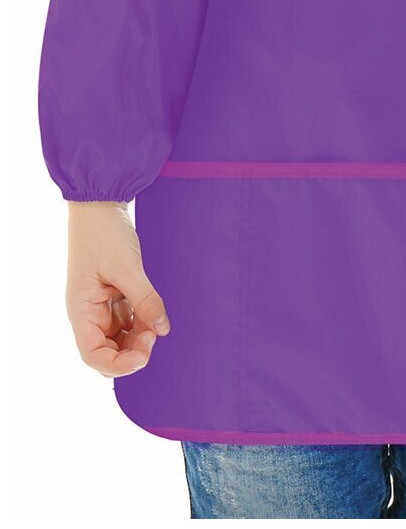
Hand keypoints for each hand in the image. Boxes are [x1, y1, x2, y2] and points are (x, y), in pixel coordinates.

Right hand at [65, 200, 170, 376]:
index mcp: (81, 311)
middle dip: (132, 351)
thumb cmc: (103, 232)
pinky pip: (128, 319)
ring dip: (139, 336)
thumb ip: (144, 299)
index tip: (143, 355)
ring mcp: (101, 305)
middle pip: (108, 351)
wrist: (100, 202)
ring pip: (120, 337)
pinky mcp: (114, 294)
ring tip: (157, 321)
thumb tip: (162, 329)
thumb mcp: (126, 267)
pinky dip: (142, 321)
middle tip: (154, 334)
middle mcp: (89, 313)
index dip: (118, 365)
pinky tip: (155, 314)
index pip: (93, 355)